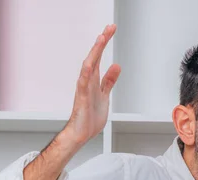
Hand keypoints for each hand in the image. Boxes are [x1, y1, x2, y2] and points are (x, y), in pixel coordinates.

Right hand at [64, 24, 120, 145]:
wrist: (81, 134)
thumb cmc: (90, 117)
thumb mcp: (105, 95)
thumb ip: (109, 81)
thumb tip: (116, 66)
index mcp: (94, 80)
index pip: (99, 57)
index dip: (104, 43)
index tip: (110, 29)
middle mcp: (87, 81)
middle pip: (94, 57)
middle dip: (101, 42)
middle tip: (109, 28)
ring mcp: (84, 89)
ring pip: (88, 66)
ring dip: (95, 52)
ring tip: (101, 39)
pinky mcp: (81, 99)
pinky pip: (83, 84)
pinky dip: (86, 73)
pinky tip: (90, 63)